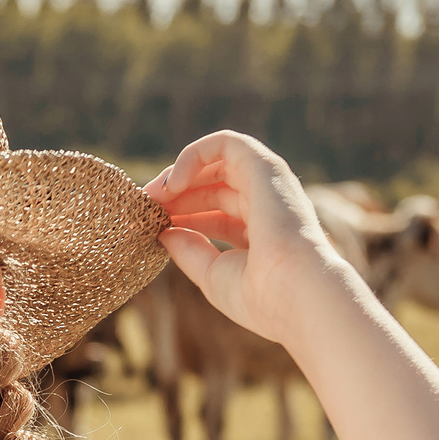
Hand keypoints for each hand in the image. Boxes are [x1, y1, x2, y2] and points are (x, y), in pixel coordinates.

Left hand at [143, 132, 360, 347]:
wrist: (295, 295)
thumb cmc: (260, 296)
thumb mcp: (211, 274)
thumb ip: (188, 251)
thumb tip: (163, 232)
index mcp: (258, 233)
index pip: (212, 214)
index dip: (179, 214)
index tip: (149, 225)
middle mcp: (265, 205)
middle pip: (210, 187)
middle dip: (173, 194)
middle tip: (143, 207)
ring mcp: (267, 186)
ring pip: (216, 163)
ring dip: (178, 175)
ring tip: (152, 197)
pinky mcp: (265, 168)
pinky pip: (226, 143)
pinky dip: (194, 154)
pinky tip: (173, 182)